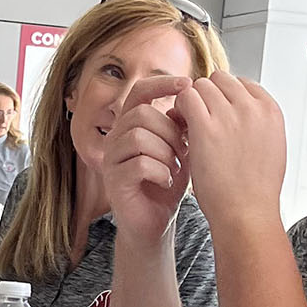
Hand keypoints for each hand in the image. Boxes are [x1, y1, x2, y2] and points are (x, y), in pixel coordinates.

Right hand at [101, 75, 193, 249]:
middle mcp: (115, 138)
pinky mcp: (113, 181)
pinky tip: (168, 181)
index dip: (162, 84)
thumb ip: (182, 126)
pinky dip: (161, 172)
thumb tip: (196, 98)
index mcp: (130, 125)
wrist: (155, 223)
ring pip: (138, 137)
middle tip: (185, 150)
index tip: (188, 83)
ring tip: (175, 168)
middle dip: (170, 130)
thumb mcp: (179, 149)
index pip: (139, 91)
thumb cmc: (167, 183)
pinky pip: (139, 164)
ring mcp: (111, 159)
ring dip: (166, 152)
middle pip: (141, 114)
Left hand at [168, 71, 287, 230]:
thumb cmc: (255, 190)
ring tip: (189, 126)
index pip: (243, 84)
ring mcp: (230, 114)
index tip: (218, 117)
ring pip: (201, 85)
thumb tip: (239, 110)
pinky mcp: (206, 126)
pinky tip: (180, 128)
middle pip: (221, 80)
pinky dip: (179, 108)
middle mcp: (253, 107)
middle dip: (208, 97)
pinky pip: (186, 97)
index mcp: (271, 111)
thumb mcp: (271, 148)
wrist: (246, 213)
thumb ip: (257, 123)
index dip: (225, 99)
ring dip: (191, 102)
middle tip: (199, 120)